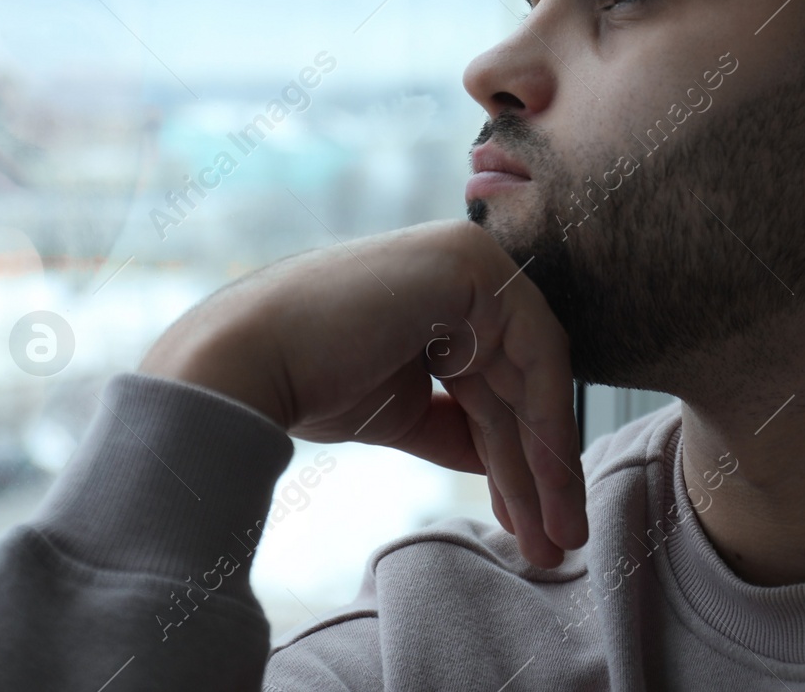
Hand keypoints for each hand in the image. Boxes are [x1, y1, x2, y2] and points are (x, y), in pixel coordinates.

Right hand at [138, 219, 585, 566]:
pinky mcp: (474, 266)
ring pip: (533, 380)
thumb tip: (507, 462)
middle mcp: (467, 267)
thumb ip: (459, 426)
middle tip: (558, 544)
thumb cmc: (308, 380)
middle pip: (520, 385)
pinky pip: (534, 356)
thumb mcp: (404, 410)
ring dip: (548, 467)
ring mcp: (473, 259)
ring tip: (558, 538)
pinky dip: (545, 430)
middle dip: (540, 473)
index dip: (521, 461)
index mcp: (446, 292)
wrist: (246, 363)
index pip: (502, 382)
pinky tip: (549, 494)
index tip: (535, 528)